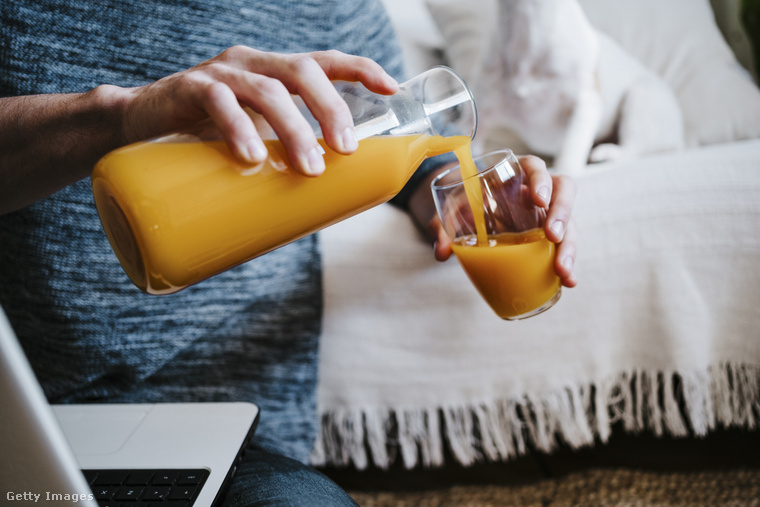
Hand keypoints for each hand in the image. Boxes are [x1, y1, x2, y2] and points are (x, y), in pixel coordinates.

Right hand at [117, 46, 398, 175]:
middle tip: (346, 149)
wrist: (135, 131)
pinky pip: (219, 102)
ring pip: (267, 89)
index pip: (323, 61)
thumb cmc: (205, 138)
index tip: (392, 87)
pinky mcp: (188, 88)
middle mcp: (251, 63)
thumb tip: (328, 198)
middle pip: (302, 71)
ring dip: (294, 129)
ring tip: (310, 167)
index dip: (360, 68)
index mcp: (272, 72)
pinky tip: (251, 157)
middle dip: (331, 109)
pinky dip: (239, 129)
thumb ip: (282, 155)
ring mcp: (220, 73)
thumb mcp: (254, 140)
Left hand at [422, 155, 577, 287]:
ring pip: (569, 222)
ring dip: (569, 246)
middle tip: (553, 236)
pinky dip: (566, 263)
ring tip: (563, 271)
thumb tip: (443, 253)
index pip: (534, 167)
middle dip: (562, 213)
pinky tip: (568, 282)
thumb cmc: (463, 205)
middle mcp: (536, 191)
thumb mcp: (450, 212)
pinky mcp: (548, 235)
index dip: (541, 180)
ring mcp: (545, 213)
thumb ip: (443, 227)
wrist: (465, 214)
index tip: (538, 200)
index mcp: (513, 175)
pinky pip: (563, 245)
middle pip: (563, 191)